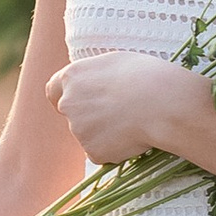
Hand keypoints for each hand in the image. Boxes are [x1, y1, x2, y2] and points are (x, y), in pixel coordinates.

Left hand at [48, 50, 204, 168]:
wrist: (162, 104)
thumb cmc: (145, 76)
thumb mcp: (115, 63)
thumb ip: (95, 76)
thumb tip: (95, 85)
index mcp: (72, 77)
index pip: (54, 90)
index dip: (66, 96)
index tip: (79, 101)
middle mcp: (69, 104)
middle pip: (73, 114)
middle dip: (90, 116)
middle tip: (118, 114)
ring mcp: (78, 130)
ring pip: (89, 134)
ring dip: (105, 132)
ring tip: (133, 122)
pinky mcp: (92, 151)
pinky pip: (102, 152)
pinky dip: (115, 148)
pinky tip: (133, 136)